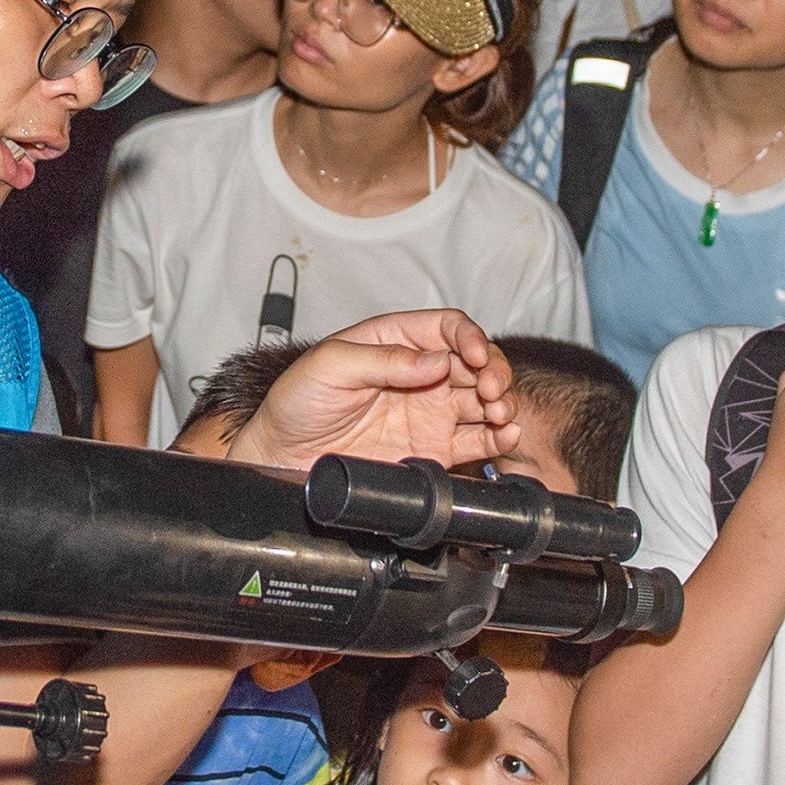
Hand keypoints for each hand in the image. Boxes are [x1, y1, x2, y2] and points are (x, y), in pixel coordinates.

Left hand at [223, 309, 518, 472]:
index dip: (469, 337)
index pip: (448, 327)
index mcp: (395, 341)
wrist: (281, 457)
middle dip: (494, 371)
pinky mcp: (432, 449)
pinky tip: (503, 436)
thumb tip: (436, 360)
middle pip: (476, 362)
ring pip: (484, 400)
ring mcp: (429, 412)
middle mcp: (419, 374)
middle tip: (491, 390)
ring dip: (502, 403)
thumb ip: (383, 359)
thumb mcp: (330, 366)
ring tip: (499, 414)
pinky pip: (477, 440)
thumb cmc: (295, 403)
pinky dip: (499, 437)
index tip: (475, 356)